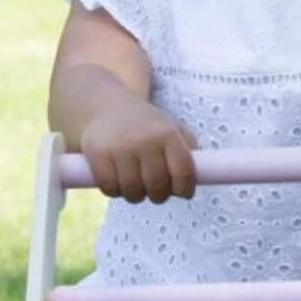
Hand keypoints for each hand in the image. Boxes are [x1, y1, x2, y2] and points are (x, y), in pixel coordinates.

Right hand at [78, 95, 198, 202]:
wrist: (105, 105)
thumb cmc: (145, 124)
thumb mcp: (171, 128)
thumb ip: (189, 149)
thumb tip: (203, 175)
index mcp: (168, 134)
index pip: (184, 173)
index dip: (184, 190)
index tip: (182, 193)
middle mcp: (146, 140)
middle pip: (158, 188)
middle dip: (158, 195)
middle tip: (154, 190)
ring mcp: (121, 148)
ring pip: (133, 192)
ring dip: (134, 195)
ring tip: (134, 184)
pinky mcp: (98, 154)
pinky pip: (110, 188)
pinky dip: (113, 191)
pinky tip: (115, 181)